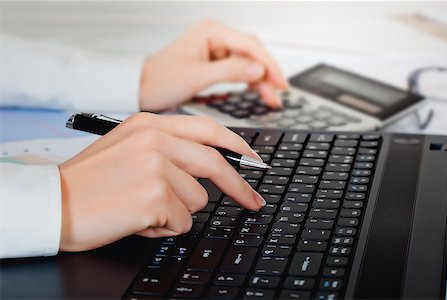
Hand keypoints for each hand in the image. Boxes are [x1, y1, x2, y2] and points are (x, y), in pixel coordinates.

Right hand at [58, 113, 264, 251]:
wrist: (54, 203)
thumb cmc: (90, 181)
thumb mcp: (128, 147)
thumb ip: (169, 148)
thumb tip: (209, 164)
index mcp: (149, 124)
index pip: (208, 130)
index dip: (237, 147)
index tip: (254, 161)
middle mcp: (155, 139)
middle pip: (215, 163)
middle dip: (239, 188)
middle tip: (252, 202)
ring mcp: (156, 166)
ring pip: (198, 199)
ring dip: (177, 211)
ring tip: (143, 208)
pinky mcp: (156, 196)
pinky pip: (182, 222)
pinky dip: (164, 227)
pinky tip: (137, 219)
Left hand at [139, 19, 287, 110]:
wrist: (140, 88)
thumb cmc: (160, 79)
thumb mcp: (198, 77)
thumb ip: (230, 72)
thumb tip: (259, 71)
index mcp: (211, 31)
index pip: (250, 45)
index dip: (269, 65)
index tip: (282, 83)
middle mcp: (215, 36)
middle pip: (252, 52)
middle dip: (266, 73)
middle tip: (277, 96)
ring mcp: (215, 48)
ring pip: (247, 62)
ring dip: (260, 79)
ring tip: (270, 99)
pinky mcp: (213, 61)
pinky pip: (237, 69)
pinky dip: (248, 81)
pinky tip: (257, 91)